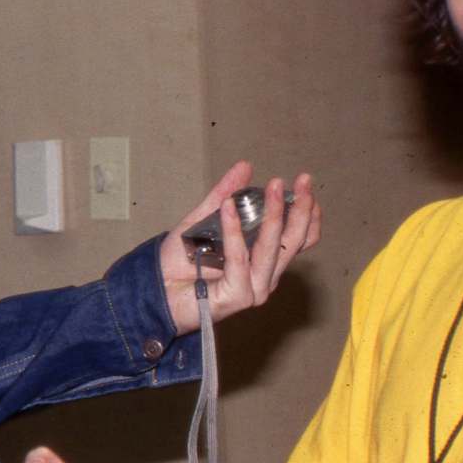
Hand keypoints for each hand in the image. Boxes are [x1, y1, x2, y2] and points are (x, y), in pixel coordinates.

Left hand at [159, 163, 320, 334]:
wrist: (154, 290)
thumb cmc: (178, 264)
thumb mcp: (204, 220)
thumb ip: (224, 195)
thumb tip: (244, 167)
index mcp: (262, 260)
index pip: (299, 240)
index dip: (308, 214)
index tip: (304, 185)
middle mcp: (263, 276)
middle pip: (294, 242)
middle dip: (301, 208)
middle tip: (303, 179)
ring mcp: (253, 289)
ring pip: (272, 249)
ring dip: (274, 215)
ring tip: (275, 187)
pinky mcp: (237, 296)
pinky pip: (239, 258)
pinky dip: (234, 231)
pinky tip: (228, 208)